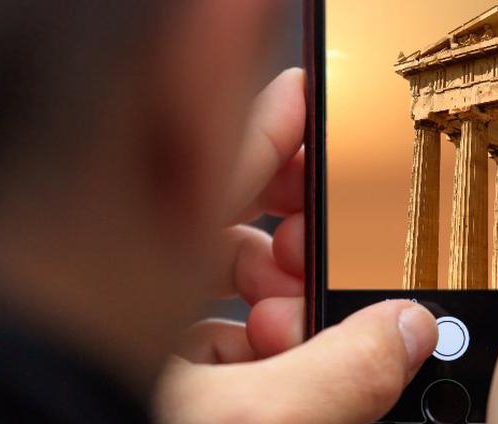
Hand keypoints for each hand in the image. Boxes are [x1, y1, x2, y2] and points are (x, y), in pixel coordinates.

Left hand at [154, 68, 437, 423]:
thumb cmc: (91, 415)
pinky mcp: (122, 335)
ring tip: (293, 336)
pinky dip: (232, 334)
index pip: (237, 145)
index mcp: (154, 237)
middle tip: (327, 263)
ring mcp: (121, 295)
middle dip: (293, 235)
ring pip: (211, 267)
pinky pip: (188, 313)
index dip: (286, 119)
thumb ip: (337, 374)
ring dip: (267, 295)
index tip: (322, 105)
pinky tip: (257, 370)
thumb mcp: (243, 419)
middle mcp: (131, 252)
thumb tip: (406, 334)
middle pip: (232, 209)